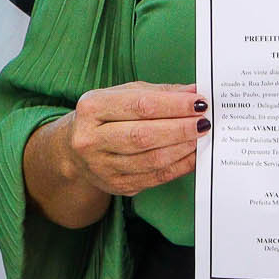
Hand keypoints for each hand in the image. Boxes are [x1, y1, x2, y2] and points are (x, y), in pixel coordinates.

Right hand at [54, 82, 205, 198]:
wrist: (73, 151)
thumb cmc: (103, 116)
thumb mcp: (122, 95)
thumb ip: (158, 93)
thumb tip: (193, 92)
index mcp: (92, 108)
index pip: (140, 105)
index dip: (174, 105)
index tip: (199, 102)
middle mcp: (91, 139)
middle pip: (144, 135)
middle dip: (181, 128)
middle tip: (204, 121)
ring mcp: (102, 166)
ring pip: (151, 159)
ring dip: (183, 148)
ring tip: (201, 136)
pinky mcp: (116, 185)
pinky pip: (155, 177)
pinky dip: (179, 166)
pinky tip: (192, 155)